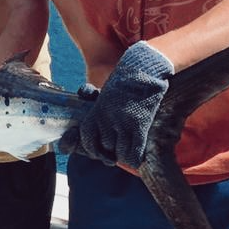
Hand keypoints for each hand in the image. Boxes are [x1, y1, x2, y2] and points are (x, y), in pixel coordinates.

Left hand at [66, 42, 173, 168]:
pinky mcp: (139, 125)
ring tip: (128, 148)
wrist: (143, 71)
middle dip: (109, 153)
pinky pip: (134, 153)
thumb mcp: (105, 95)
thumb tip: (88, 109)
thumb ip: (96, 108)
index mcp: (96, 111)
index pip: (86, 139)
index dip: (91, 149)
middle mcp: (106, 118)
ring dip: (123, 154)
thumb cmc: (125, 82)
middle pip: (103, 149)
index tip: (99, 151)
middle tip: (115, 151)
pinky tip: (137, 153)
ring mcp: (122, 123)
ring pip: (118, 154)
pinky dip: (135, 157)